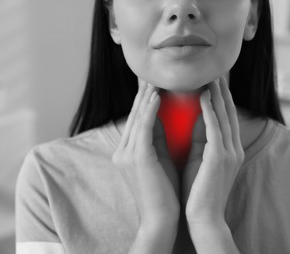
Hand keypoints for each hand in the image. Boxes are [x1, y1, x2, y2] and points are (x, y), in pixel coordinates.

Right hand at [112, 79, 179, 226]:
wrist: (161, 217)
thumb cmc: (164, 190)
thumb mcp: (158, 158)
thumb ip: (157, 138)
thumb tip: (162, 116)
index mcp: (128, 151)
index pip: (137, 119)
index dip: (144, 100)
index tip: (153, 83)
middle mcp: (123, 150)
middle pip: (135, 115)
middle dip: (144, 93)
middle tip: (153, 73)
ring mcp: (127, 154)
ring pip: (138, 118)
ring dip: (147, 96)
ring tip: (156, 78)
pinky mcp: (136, 158)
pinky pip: (143, 128)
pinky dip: (149, 110)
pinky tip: (156, 96)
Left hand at [182, 77, 244, 224]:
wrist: (204, 217)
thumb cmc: (198, 190)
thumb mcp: (201, 159)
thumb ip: (201, 138)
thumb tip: (196, 116)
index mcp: (230, 150)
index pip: (226, 118)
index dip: (222, 98)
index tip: (213, 81)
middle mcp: (234, 148)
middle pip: (229, 112)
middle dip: (222, 90)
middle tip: (214, 70)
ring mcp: (230, 152)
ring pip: (224, 115)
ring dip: (217, 94)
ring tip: (210, 75)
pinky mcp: (220, 157)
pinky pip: (215, 127)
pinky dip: (210, 109)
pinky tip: (205, 94)